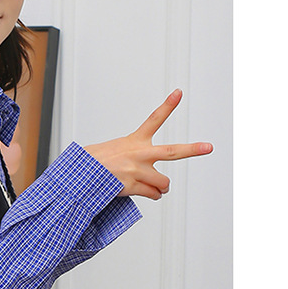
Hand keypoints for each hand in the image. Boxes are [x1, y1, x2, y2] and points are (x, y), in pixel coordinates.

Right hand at [83, 89, 212, 199]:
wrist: (79, 176)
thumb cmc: (93, 163)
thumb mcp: (112, 150)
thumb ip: (130, 156)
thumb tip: (138, 169)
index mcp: (134, 141)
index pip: (154, 119)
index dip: (168, 105)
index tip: (178, 93)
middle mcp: (139, 154)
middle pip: (172, 152)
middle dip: (193, 149)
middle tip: (208, 147)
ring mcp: (138, 171)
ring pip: (164, 182)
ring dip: (161, 187)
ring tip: (156, 187)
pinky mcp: (133, 186)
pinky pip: (153, 194)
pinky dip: (153, 195)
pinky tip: (149, 194)